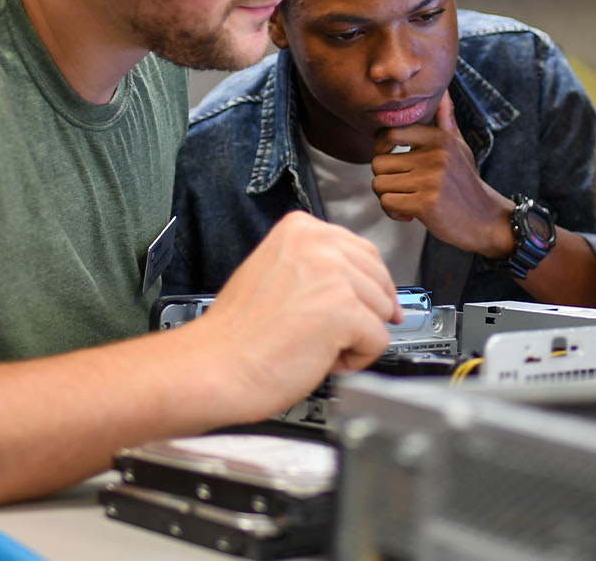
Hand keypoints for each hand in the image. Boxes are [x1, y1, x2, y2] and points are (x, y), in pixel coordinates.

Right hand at [183, 211, 400, 420]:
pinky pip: (379, 341)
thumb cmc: (237, 334)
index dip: (364, 287)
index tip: (359, 305)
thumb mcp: (275, 272)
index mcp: (301, 228)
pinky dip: (357, 360)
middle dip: (363, 313)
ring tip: (315, 346)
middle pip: (380, 281)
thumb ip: (316, 267)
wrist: (213, 366)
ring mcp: (332, 275)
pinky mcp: (343, 310)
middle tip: (328, 334)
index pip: (364, 252)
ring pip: (383, 312)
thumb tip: (361, 281)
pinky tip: (321, 359)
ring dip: (356, 338)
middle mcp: (318, 243)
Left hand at [370, 93, 513, 257]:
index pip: (390, 133)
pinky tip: (410, 214)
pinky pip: (387, 203)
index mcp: (439, 138)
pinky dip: (393, 212)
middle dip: (386, 179)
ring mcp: (431, 180)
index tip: (390, 159)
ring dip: (389, 197)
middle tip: (404, 187)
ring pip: (379, 185)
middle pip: (378, 163)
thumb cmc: (465, 183)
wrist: (485, 219)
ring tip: (408, 200)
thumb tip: (443, 91)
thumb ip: (446, 119)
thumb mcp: (459, 147)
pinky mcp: (426, 203)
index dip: (381, 147)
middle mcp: (435, 156)